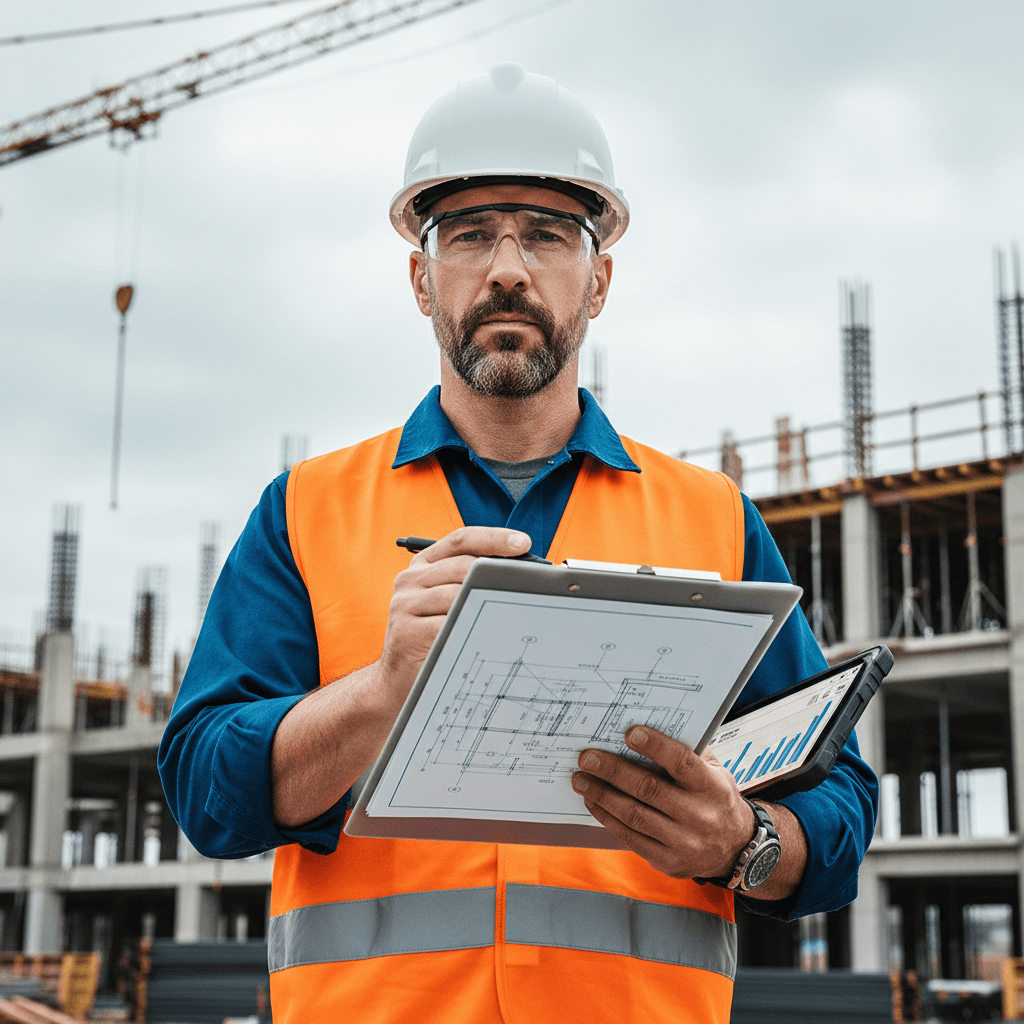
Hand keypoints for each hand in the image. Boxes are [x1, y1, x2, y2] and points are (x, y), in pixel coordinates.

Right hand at [378, 526, 532, 699]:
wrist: (398, 678)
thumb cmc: (433, 636)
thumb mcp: (448, 601)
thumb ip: (471, 581)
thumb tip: (519, 572)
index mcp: (423, 565)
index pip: (461, 539)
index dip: (494, 538)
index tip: (522, 543)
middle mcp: (410, 580)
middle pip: (463, 565)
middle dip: (497, 574)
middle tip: (526, 584)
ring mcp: (404, 604)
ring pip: (458, 594)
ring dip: (486, 602)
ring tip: (510, 612)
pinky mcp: (406, 631)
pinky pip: (448, 625)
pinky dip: (471, 627)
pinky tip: (488, 633)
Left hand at [572, 725, 755, 879]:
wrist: (734, 848)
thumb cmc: (717, 800)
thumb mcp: (716, 772)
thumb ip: (690, 750)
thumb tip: (652, 725)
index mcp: (712, 787)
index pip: (682, 763)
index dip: (655, 747)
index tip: (629, 733)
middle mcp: (699, 816)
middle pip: (649, 790)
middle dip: (613, 771)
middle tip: (588, 757)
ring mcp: (683, 842)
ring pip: (634, 815)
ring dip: (602, 795)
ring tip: (581, 779)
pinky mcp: (667, 861)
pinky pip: (630, 838)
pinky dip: (607, 818)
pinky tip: (594, 802)